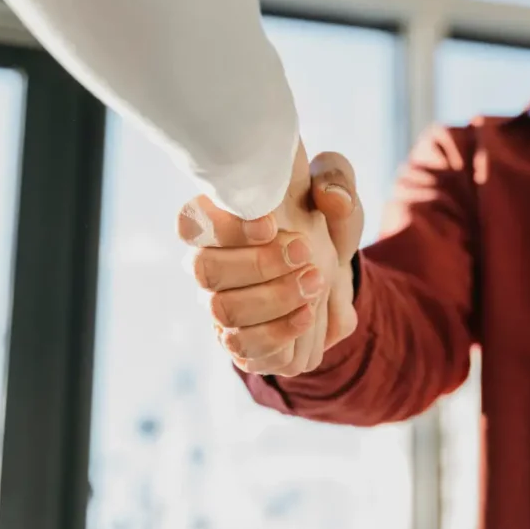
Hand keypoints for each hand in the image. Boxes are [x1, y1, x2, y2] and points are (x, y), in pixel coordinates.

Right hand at [177, 141, 364, 376]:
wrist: (337, 280)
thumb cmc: (323, 227)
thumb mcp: (336, 194)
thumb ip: (336, 180)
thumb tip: (333, 199)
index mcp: (220, 221)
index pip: (191, 222)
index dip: (223, 226)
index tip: (270, 225)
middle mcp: (210, 264)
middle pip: (203, 269)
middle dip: (258, 264)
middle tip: (306, 253)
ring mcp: (221, 306)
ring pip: (223, 311)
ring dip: (274, 298)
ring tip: (315, 282)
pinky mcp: (240, 342)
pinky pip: (243, 348)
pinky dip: (278, 333)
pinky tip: (308, 315)